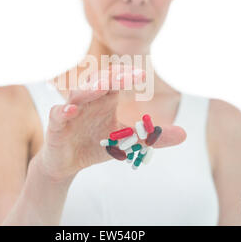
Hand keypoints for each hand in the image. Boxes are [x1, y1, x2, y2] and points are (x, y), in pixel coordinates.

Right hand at [36, 64, 186, 181]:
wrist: (67, 165)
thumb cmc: (96, 145)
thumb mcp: (127, 143)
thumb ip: (152, 138)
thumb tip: (184, 134)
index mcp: (105, 100)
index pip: (116, 82)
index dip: (127, 77)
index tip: (143, 76)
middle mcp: (88, 101)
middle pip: (98, 83)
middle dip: (111, 78)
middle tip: (126, 76)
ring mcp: (71, 111)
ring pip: (78, 94)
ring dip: (88, 90)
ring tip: (101, 87)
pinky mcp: (56, 126)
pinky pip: (57, 115)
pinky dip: (62, 111)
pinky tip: (70, 111)